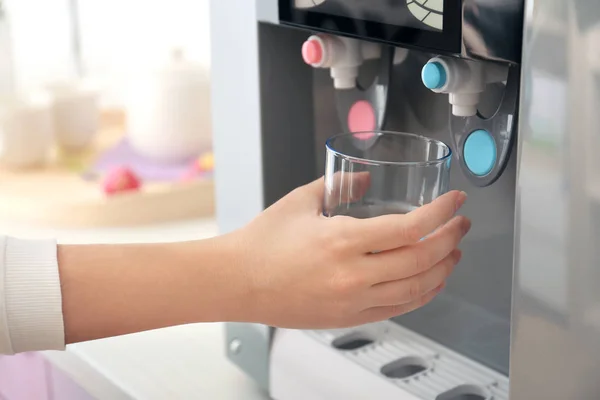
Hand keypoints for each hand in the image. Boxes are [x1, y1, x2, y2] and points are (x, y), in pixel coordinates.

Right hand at [230, 177, 470, 328]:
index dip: (441, 213)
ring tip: (454, 252)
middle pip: (422, 259)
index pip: (410, 229)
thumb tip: (364, 180)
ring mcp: (353, 300)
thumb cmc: (262, 243)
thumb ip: (338, 186)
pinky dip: (422, 294)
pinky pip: (398, 309)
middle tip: (461, 224)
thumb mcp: (301, 201)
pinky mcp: (348, 317)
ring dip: (444, 268)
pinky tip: (431, 282)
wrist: (238, 282)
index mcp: (342, 240)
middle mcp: (353, 274)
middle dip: (451, 238)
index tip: (455, 202)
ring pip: (417, 289)